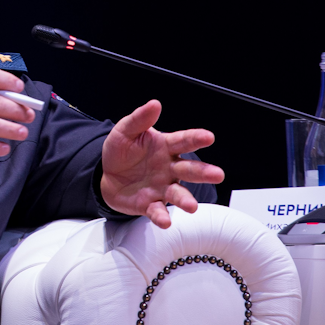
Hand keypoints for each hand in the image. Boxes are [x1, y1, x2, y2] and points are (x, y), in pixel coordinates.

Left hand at [100, 100, 224, 227]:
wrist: (106, 175)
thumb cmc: (122, 151)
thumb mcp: (125, 131)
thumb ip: (139, 119)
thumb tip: (154, 104)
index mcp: (166, 146)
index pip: (184, 141)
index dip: (196, 138)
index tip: (208, 137)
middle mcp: (169, 168)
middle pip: (190, 170)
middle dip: (204, 172)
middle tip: (217, 174)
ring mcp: (162, 187)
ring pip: (178, 194)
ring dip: (185, 199)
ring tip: (191, 206)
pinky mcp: (150, 203)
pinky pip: (157, 210)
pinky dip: (161, 216)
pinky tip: (164, 220)